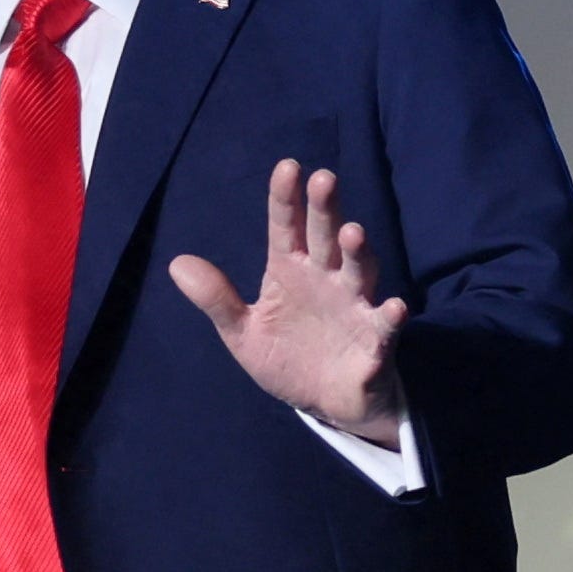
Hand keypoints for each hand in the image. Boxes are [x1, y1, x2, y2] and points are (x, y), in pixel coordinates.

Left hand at [161, 161, 414, 443]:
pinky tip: (395, 308)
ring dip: (358, 253)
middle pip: (325, 237)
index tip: (287, 167)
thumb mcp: (243, 333)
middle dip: (325, 209)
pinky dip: (391, 317)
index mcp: (291, 271)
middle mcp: (326, 279)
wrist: (326, 404)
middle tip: (323, 179)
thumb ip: (217, 299)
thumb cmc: (287, 358)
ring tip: (352, 233)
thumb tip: (177, 264)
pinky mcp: (375, 339)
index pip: (286, 227)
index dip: (286, 198)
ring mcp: (354, 305)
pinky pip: (385, 325)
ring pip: (359, 271)